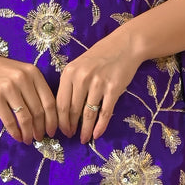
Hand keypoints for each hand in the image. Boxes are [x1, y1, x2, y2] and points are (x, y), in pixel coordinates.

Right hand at [0, 45, 58, 143]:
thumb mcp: (20, 72)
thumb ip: (32, 88)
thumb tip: (43, 116)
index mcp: (33, 73)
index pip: (49, 101)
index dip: (53, 120)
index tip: (52, 131)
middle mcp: (23, 79)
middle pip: (38, 111)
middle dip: (41, 129)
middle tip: (40, 138)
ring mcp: (9, 88)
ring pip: (25, 118)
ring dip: (28, 133)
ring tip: (28, 139)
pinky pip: (9, 120)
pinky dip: (14, 132)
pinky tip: (16, 137)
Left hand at [56, 28, 141, 143]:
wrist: (125, 45)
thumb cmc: (100, 56)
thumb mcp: (79, 66)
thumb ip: (70, 84)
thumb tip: (64, 111)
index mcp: (69, 73)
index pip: (60, 103)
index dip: (59, 120)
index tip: (61, 129)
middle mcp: (81, 78)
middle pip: (71, 110)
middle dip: (70, 127)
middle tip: (71, 136)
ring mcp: (98, 84)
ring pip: (88, 114)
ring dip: (85, 130)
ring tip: (84, 139)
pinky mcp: (113, 89)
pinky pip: (105, 112)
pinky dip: (100, 126)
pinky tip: (97, 134)